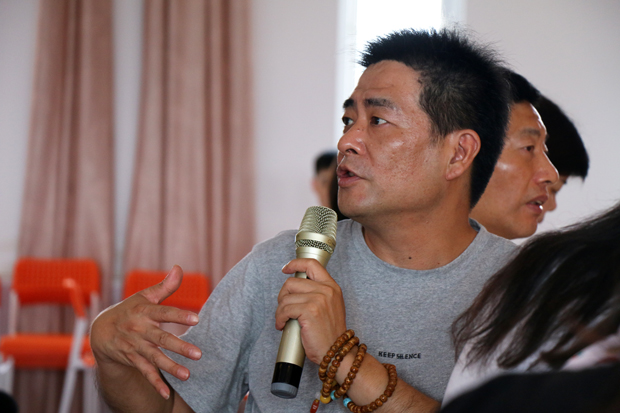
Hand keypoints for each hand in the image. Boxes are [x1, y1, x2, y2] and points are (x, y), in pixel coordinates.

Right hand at [90, 265, 201, 398]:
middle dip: (179, 346)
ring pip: (154, 358)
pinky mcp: (132, 359)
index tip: (196, 319)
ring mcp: (135, 346)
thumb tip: (179, 268)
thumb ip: (165, 286)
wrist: (100, 331)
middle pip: (161, 339)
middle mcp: (140, 330)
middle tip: (198, 354)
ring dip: (170, 367)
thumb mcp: (144, 296)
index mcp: (145, 312)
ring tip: (187, 374)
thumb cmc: (130, 309)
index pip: (164, 313)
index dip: (179, 315)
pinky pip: (144, 372)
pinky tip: (166, 393)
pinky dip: (154, 383)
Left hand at [275, 259, 346, 363]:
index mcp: (332, 286)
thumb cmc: (330, 333)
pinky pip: (284, 309)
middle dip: (282, 296)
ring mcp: (318, 299)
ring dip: (280, 310)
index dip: (295, 264)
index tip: (286, 269)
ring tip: (284, 320)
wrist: (338, 352)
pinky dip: (279, 318)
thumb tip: (294, 286)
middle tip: (284, 309)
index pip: (311, 264)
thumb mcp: (330, 306)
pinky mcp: (309, 311)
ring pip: (286, 297)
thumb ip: (318, 293)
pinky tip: (282, 325)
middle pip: (292, 282)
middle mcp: (326, 290)